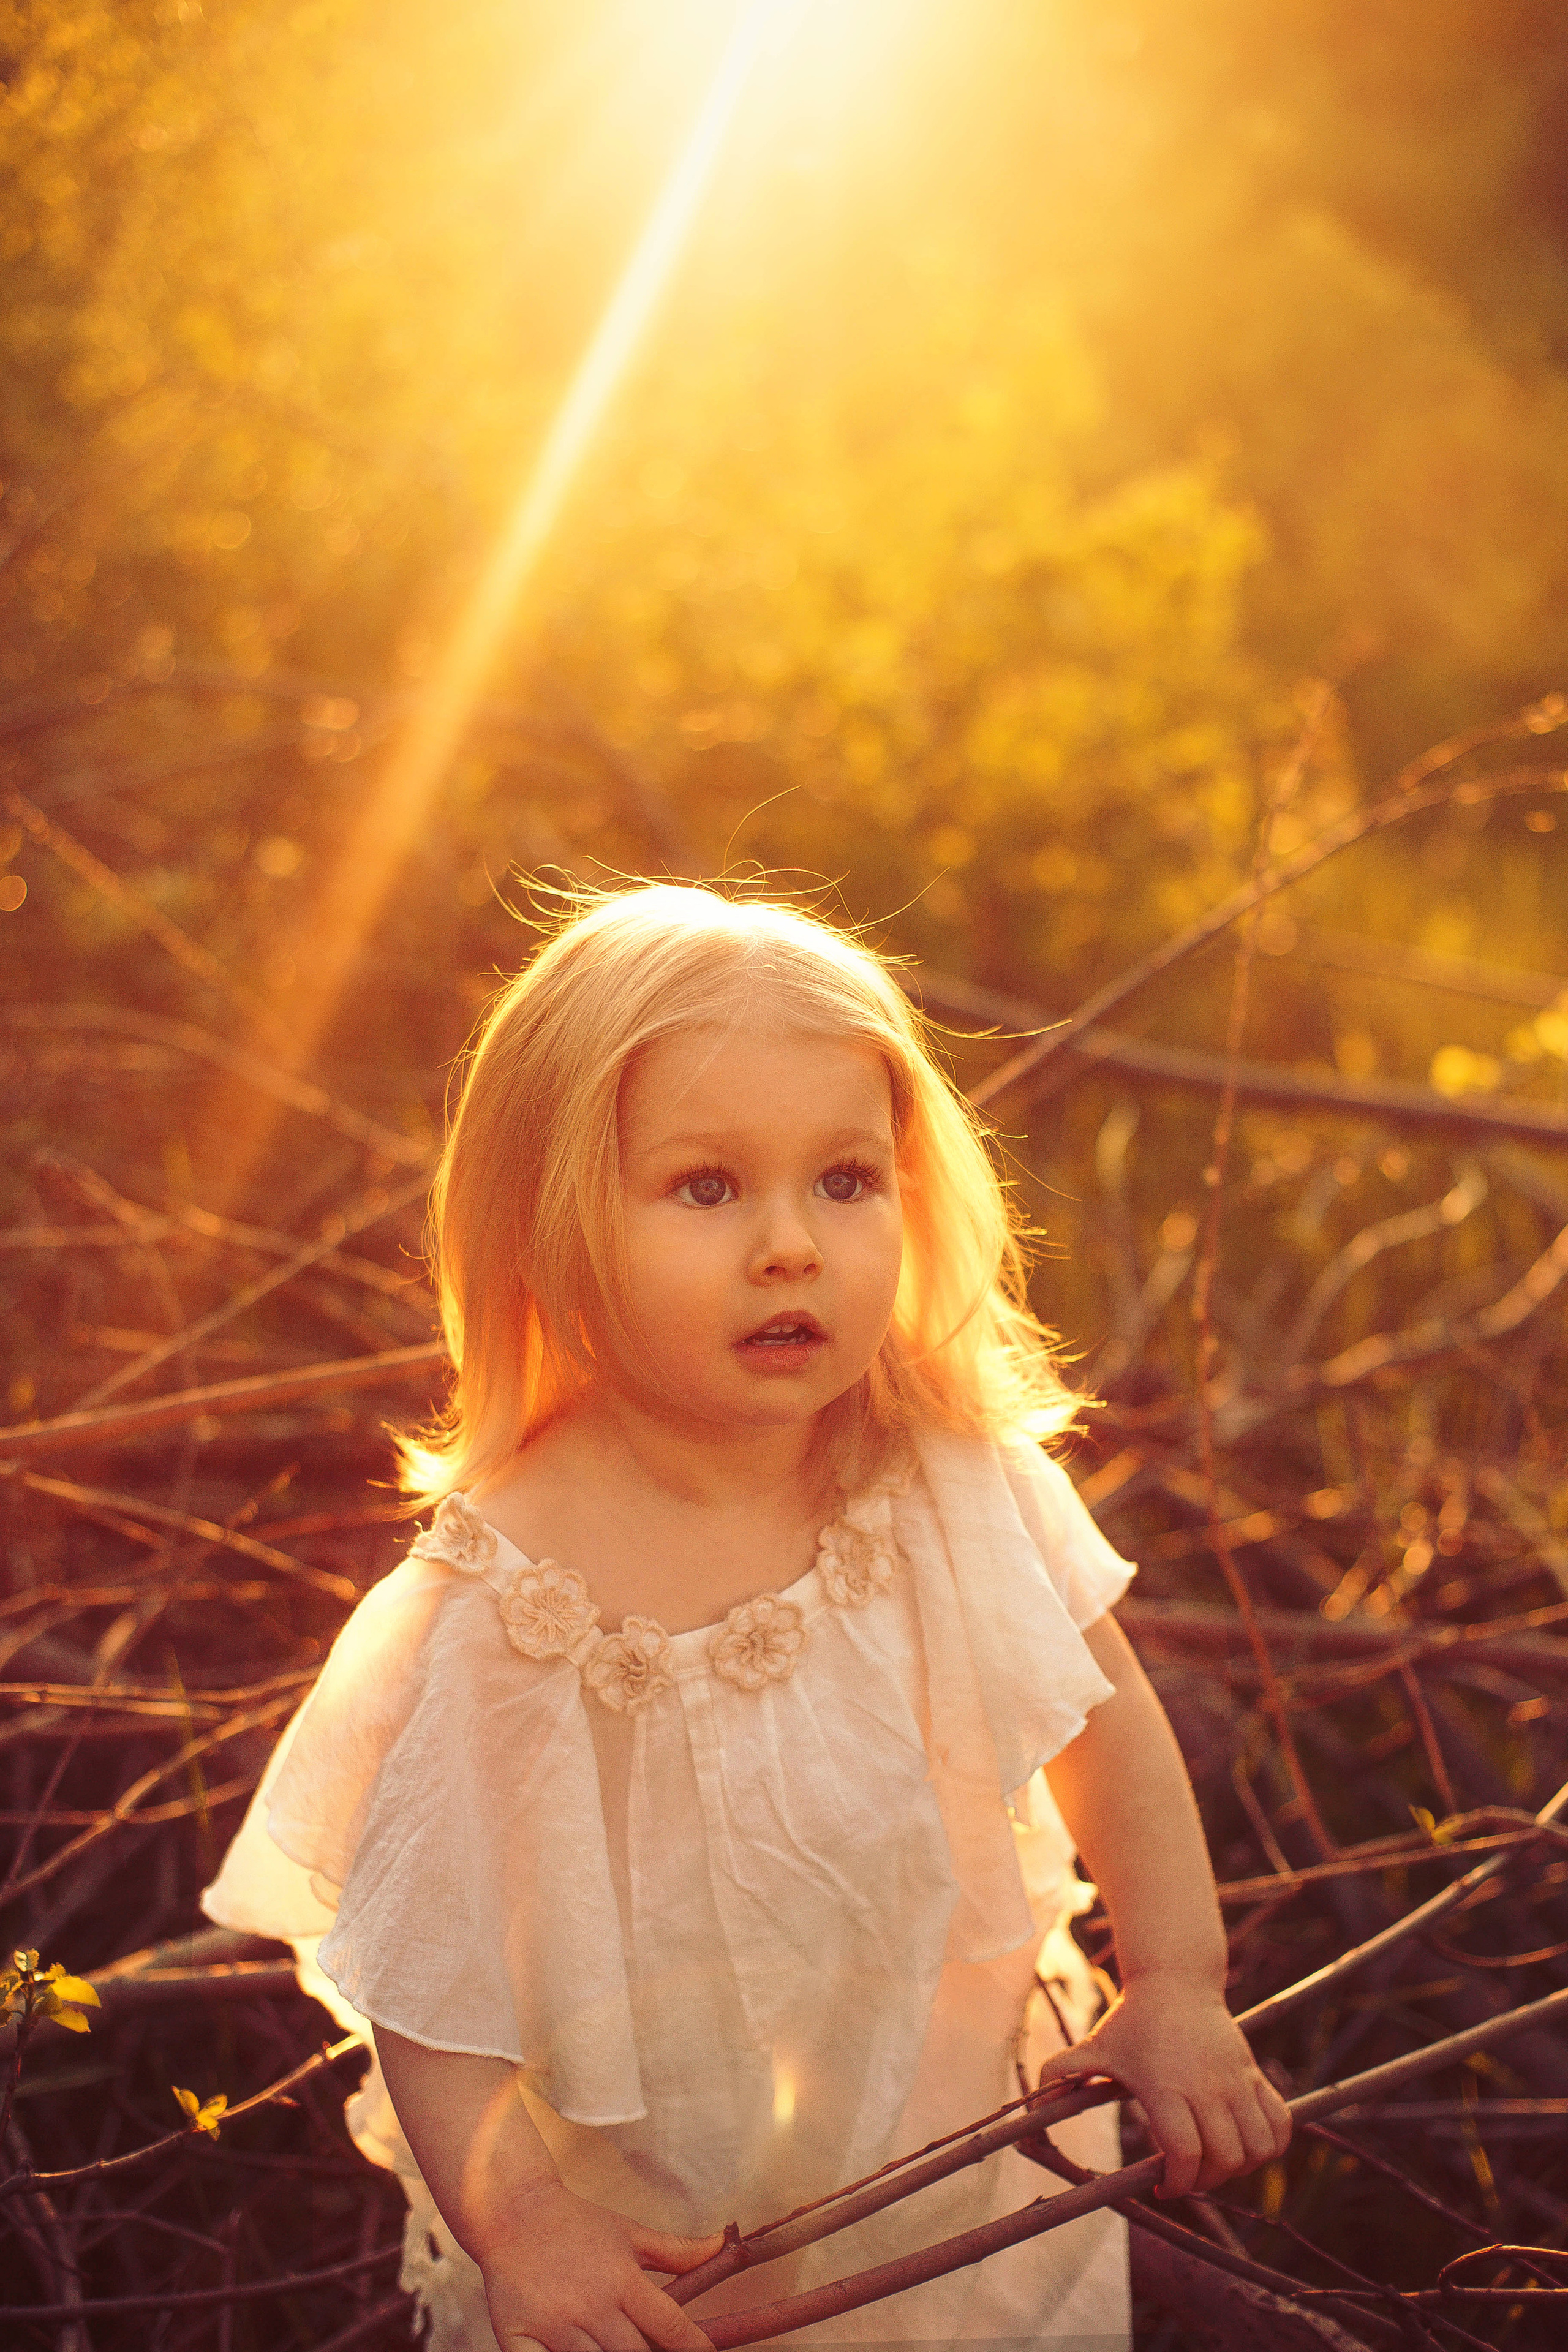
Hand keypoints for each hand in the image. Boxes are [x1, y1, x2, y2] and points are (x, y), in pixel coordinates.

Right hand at [478, 2175, 722, 2351]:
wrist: (514, 2213)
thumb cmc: (578, 2225)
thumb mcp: (630, 2233)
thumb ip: (676, 2250)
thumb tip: (723, 2243)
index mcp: (623, 2280)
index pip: (671, 2327)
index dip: (695, 2349)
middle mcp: (592, 2306)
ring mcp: (555, 2326)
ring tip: (617, 2351)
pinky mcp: (518, 2339)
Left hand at [1034, 1969, 1290, 2198]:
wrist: (1174, 1979)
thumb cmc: (1130, 2020)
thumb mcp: (1096, 2046)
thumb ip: (1062, 2073)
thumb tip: (1030, 2105)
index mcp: (1165, 2085)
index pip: (1185, 2152)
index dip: (1178, 2183)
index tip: (1163, 2189)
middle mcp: (1205, 2085)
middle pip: (1226, 2158)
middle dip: (1207, 2181)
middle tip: (1187, 2176)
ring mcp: (1234, 2080)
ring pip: (1258, 2146)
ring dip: (1242, 2167)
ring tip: (1217, 2161)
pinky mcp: (1254, 2073)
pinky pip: (1280, 2123)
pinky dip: (1271, 2144)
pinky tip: (1246, 2145)